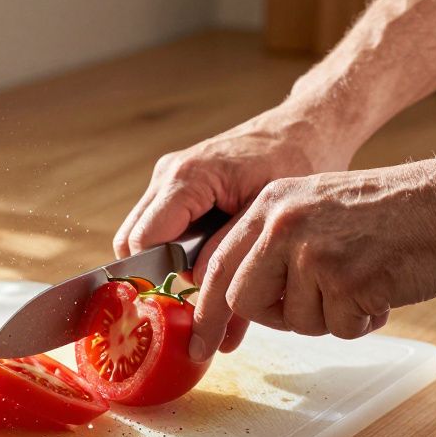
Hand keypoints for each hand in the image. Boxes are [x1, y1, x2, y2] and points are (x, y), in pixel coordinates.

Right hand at [114, 104, 358, 351]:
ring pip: (142, 240)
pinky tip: (210, 276)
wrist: (303, 128)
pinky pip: (162, 230)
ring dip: (167, 269)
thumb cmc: (293, 158)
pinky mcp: (179, 191)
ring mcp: (169, 181)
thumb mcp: (264, 211)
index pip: (141, 241)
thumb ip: (227, 250)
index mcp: (185, 178)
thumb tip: (196, 288)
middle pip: (132, 244)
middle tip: (190, 307)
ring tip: (204, 295)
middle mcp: (167, 177)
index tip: (176, 308)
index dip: (153, 279)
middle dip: (155, 278)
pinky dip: (178, 256)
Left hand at [188, 161, 435, 360]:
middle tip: (318, 306)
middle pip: (244, 301)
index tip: (199, 344)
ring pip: (294, 321)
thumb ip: (274, 243)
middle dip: (277, 316)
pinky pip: (338, 328)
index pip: (217, 266)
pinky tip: (383, 289)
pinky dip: (362, 320)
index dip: (205, 312)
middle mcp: (282, 224)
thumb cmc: (394, 212)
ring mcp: (312, 252)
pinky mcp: (346, 279)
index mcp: (269, 204)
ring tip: (363, 280)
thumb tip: (239, 299)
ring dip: (330, 315)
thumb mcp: (317, 207)